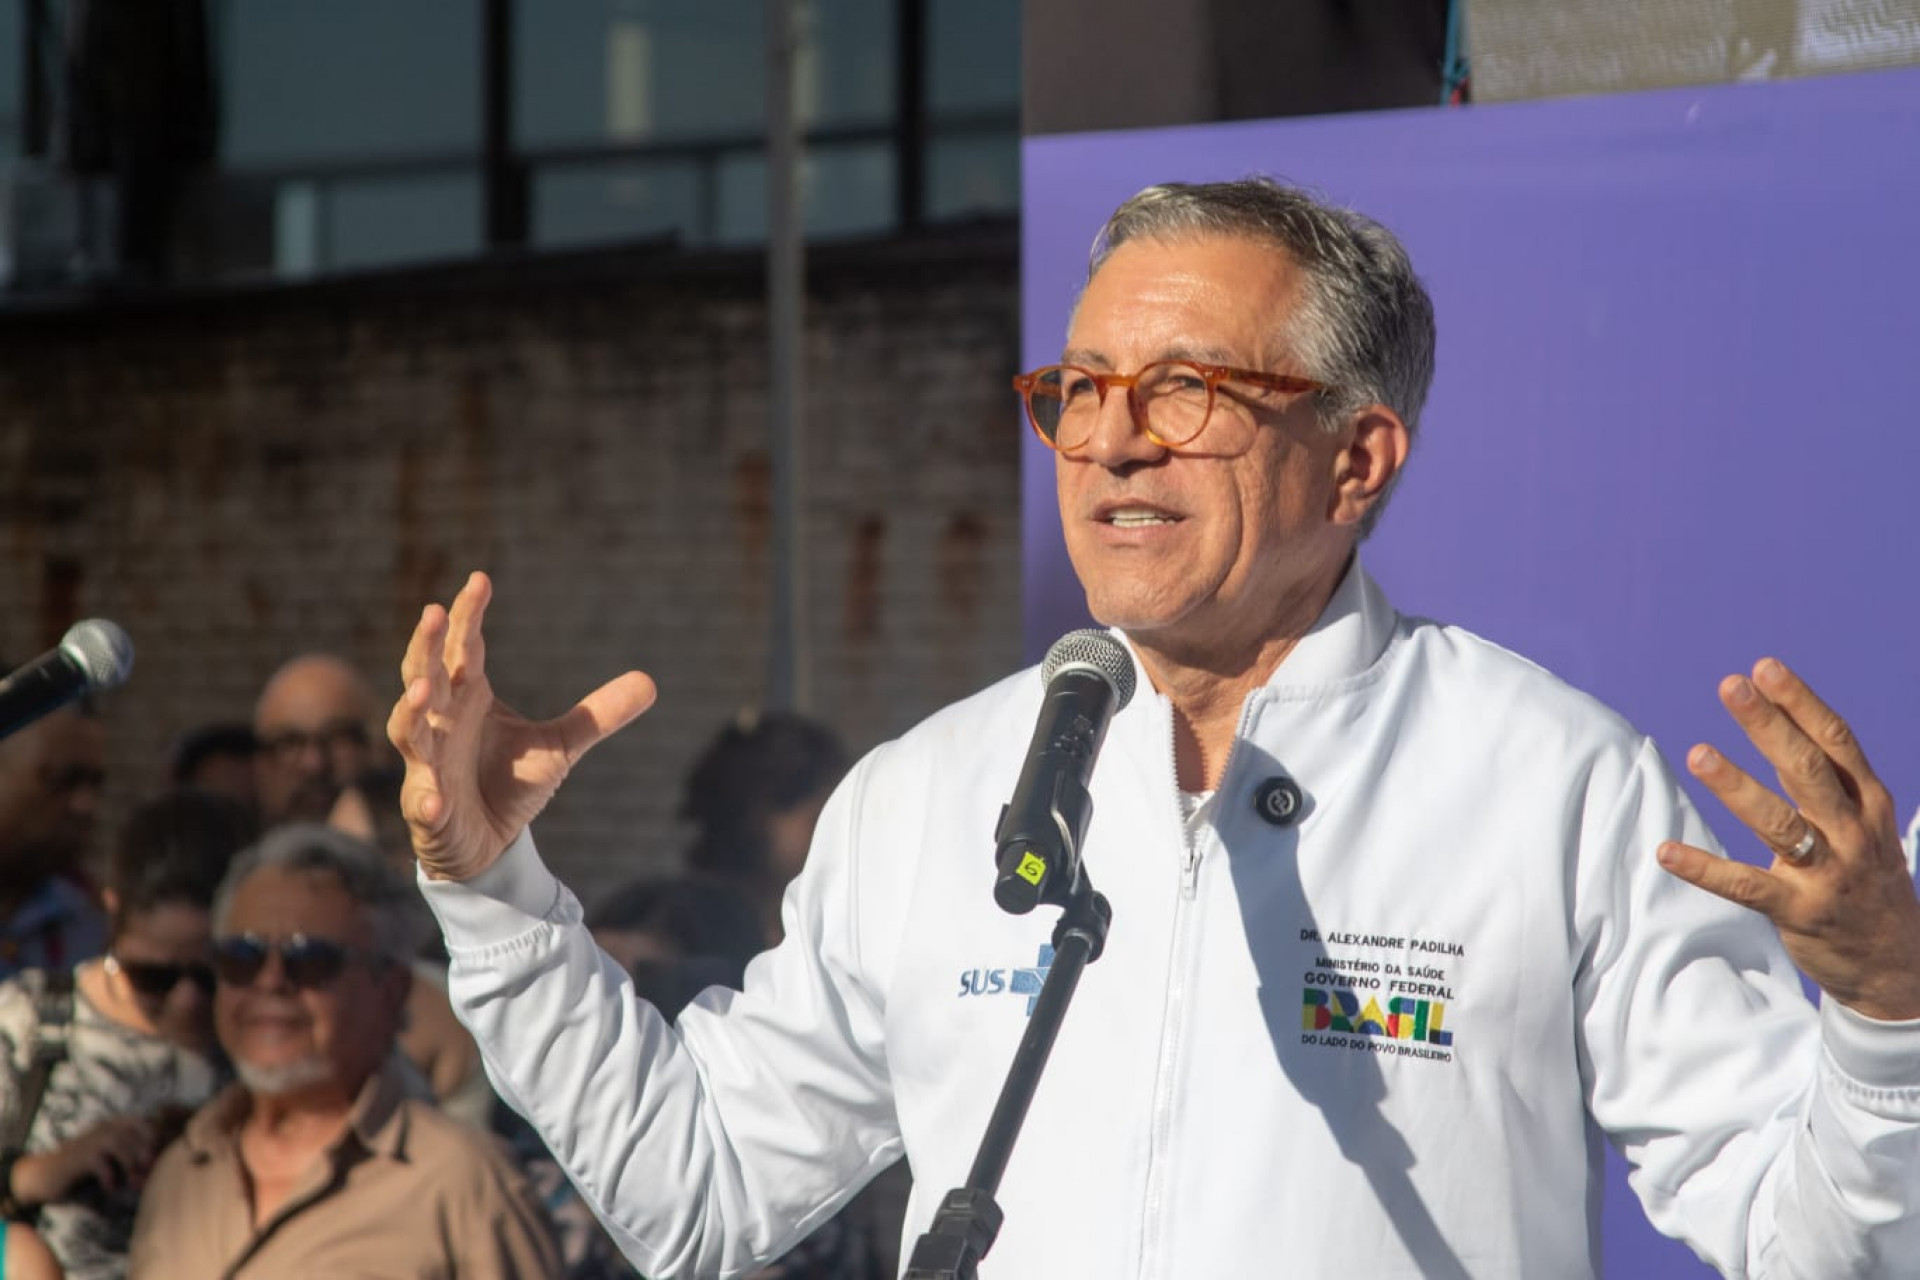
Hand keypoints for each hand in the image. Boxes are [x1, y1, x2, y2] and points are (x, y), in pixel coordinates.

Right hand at [11, 1115, 153, 1203]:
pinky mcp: (78, 1157)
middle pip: (134, 1132)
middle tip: (151, 1173)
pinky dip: (110, 1176)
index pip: (143, 1122)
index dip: (155, 1137)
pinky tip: (110, 1189)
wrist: (44, 1175)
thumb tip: (156, 1165)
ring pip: (119, 1143)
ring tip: (135, 1184)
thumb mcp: (108, 1158)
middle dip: (146, 1153)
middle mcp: (103, 1129)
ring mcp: (90, 1141)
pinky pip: (100, 1162)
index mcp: (113, 1126)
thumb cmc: (82, 1169)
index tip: (159, 1159)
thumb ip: (130, 1156)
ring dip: (131, 1165)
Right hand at [388, 571, 657, 881]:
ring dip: (413, 709)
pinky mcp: (428, 808)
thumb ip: (598, 714)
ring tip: (424, 690)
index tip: (480, 579)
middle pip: (425, 675)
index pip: (465, 649)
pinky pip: (422, 801)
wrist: (487, 843)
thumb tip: (651, 682)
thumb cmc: (510, 783)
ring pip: (410, 729)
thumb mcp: (562, 747)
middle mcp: (442, 723)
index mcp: (469, 698)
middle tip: (434, 612)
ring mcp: (428, 764)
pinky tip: (434, 799)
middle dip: (427, 646)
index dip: (470, 616)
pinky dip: (426, 798)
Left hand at [1658, 657, 1919, 1020]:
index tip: (1764, 668)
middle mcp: (1852, 833)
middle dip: (1769, 725)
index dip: (1800, 703)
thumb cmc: (1865, 876)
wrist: (1898, 964)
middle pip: (1808, 770)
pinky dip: (1705, 869)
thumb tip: (1774, 722)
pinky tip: (1666, 852)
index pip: (1836, 742)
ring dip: (1737, 787)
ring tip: (1698, 753)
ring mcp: (1828, 874)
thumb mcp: (1859, 823)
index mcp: (1868, 804)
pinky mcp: (1800, 912)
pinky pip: (1746, 887)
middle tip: (1730, 685)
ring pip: (1780, 824)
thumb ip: (1820, 779)